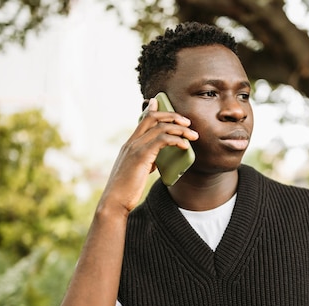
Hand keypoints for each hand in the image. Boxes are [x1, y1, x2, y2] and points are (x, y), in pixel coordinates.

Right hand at [98, 98, 198, 214]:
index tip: (160, 102)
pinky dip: (177, 140)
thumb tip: (156, 160)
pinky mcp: (142, 156)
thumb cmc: (126, 190)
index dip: (153, 109)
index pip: (142, 120)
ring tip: (193, 135)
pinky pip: (162, 140)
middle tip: (187, 121)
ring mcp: (135, 148)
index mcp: (129, 144)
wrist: (115, 201)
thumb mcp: (137, 171)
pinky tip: (185, 146)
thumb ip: (146, 161)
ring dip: (180, 128)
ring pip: (161, 127)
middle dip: (172, 116)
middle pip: (153, 118)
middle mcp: (131, 142)